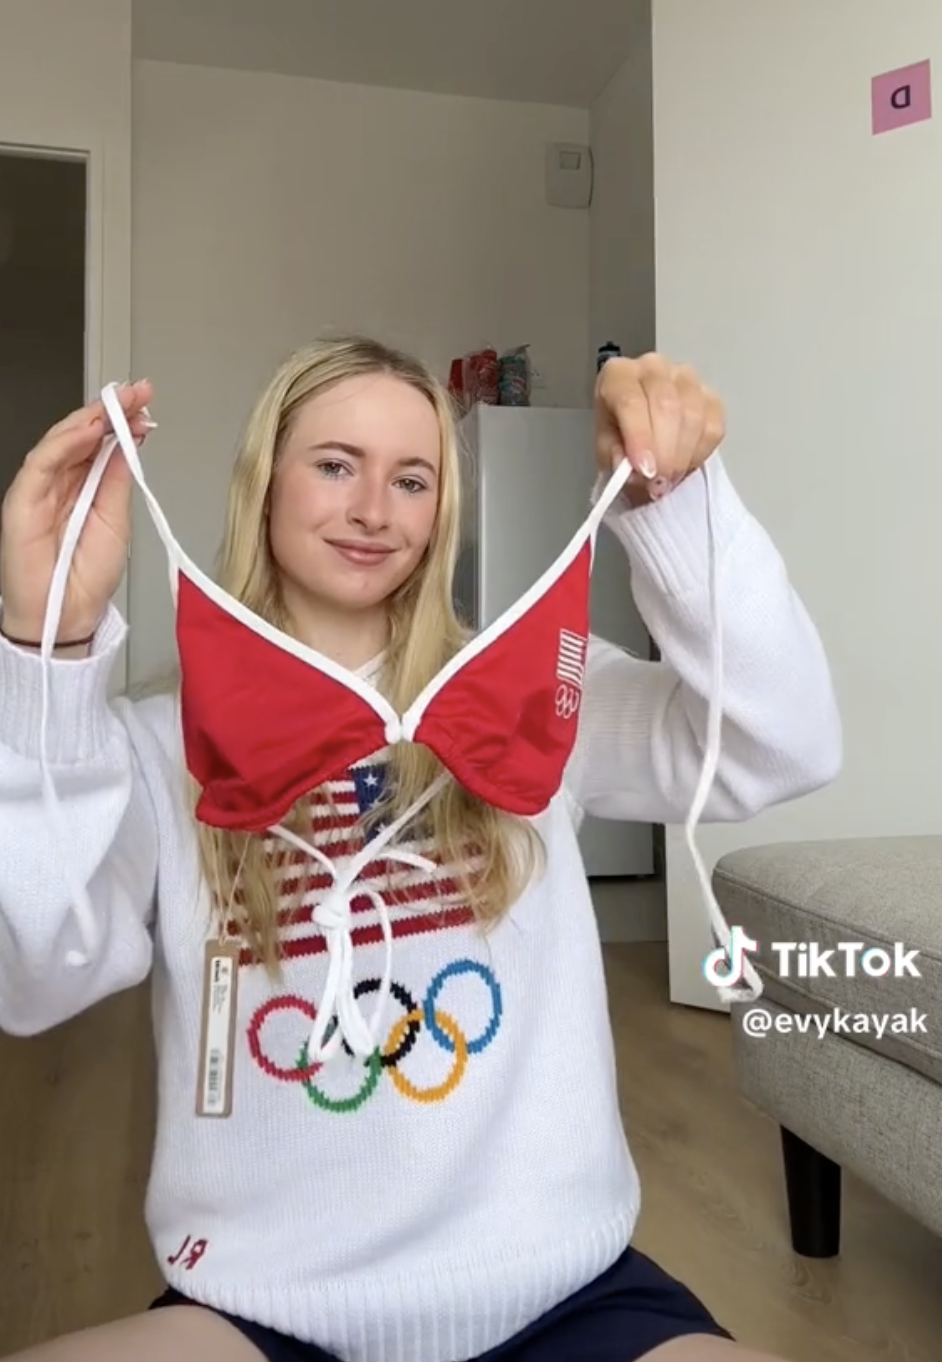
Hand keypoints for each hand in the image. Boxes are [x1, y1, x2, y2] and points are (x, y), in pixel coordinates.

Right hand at [0, 381, 154, 644]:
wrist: (68, 616)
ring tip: (117, 404)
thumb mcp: (116, 520)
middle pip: (81, 436)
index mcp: (84, 487)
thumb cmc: (87, 577)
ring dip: (89, 419)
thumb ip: (117, 479)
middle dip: (109, 410)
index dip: (121, 420)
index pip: (100, 444)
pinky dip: (63, 444)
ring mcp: (39, 490)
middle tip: (137, 392)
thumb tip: (129, 441)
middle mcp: (60, 483)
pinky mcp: (20, 501)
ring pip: (59, 442)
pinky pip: (40, 463)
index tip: (146, 403)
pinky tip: (87, 430)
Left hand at [594, 352, 724, 506]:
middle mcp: (653, 368)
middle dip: (664, 453)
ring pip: (693, 416)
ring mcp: (685, 378)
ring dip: (682, 456)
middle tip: (658, 484)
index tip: (645, 471)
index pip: (631, 401)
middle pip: (666, 406)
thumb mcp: (606, 449)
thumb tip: (632, 469)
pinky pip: (713, 427)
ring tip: (667, 480)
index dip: (640, 438)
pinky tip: (684, 465)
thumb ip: (615, 456)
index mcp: (620, 375)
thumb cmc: (620, 435)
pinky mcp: (711, 396)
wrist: (641, 432)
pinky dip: (700, 454)